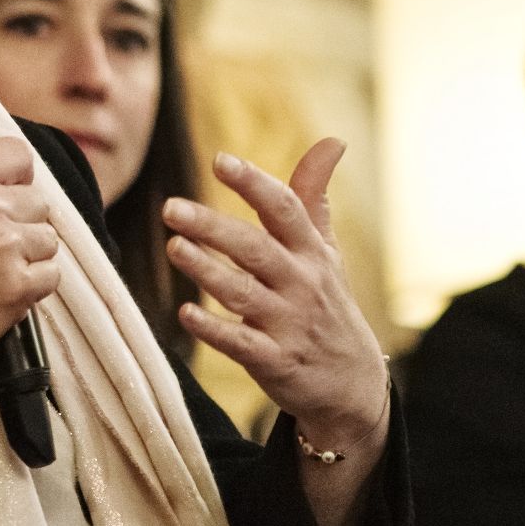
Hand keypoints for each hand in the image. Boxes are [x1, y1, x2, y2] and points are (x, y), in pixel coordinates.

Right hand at [0, 136, 58, 370]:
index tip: (13, 191)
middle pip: (39, 202)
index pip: (17, 153)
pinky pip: (50, 275)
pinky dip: (33, 285)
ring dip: (29, 255)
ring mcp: (6, 246)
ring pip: (48, 240)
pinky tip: (2, 289)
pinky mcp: (19, 284)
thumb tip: (3, 181)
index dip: (18, 176)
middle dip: (22, 222)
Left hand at [164, 141, 386, 450]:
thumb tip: (332, 141)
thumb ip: (313, 198)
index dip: (254, 183)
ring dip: (207, 271)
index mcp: (311, 253)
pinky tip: (185, 313)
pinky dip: (214, 330)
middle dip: (213, 227)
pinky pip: (241, 344)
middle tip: (171, 207)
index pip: (285, 209)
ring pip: (244, 293)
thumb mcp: (327, 251)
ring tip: (174, 247)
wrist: (353, 384)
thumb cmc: (329, 305)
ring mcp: (289, 324)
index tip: (221, 159)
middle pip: (255, 249)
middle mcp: (302, 285)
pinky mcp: (276, 361)